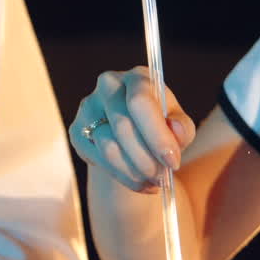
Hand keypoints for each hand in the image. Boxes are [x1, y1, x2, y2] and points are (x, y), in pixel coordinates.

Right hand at [69, 66, 194, 192]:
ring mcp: (88, 109)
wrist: (131, 134)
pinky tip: (138, 181)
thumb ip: (182, 127)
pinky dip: (123, 176)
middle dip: (147, 159)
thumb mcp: (176, 123)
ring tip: (152, 181)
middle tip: (163, 177)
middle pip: (123, 127)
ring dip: (134, 171)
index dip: (157, 135)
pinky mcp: (78, 132)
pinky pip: (99, 160)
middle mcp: (108, 87)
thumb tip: (177, 131)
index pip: (140, 102)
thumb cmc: (157, 124)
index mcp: (137, 77)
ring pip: (109, 148)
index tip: (172, 161)